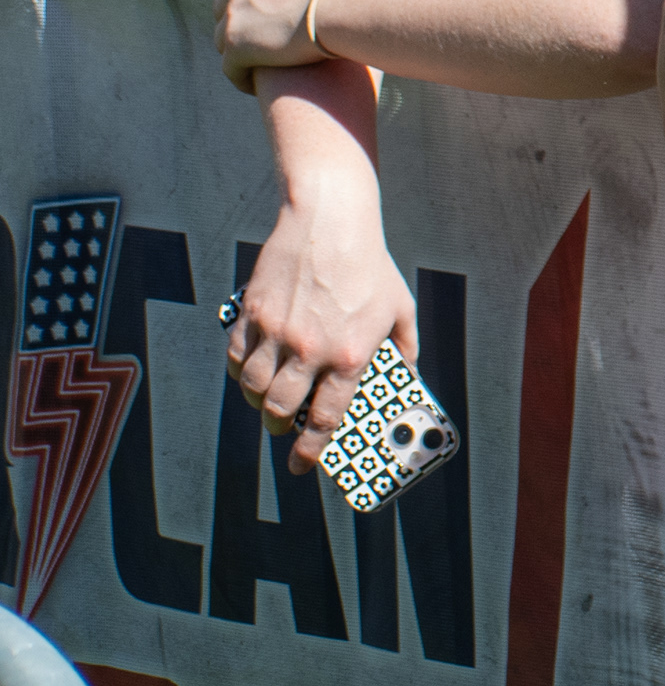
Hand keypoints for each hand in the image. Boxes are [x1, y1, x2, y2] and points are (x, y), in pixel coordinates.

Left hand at [219, 0, 389, 81]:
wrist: (348, 4)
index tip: (261, 9)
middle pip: (224, 6)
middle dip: (238, 23)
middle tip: (259, 41)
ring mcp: (234, 13)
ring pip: (222, 38)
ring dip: (237, 52)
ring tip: (259, 66)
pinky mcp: (236, 46)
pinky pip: (230, 68)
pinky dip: (242, 78)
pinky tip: (258, 86)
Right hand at [227, 170, 415, 467]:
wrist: (331, 219)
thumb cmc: (370, 264)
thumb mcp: (401, 307)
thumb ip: (404, 347)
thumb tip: (404, 375)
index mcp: (350, 354)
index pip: (326, 419)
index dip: (310, 451)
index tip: (301, 465)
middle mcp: (310, 349)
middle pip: (281, 412)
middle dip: (281, 429)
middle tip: (285, 428)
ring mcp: (277, 332)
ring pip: (254, 390)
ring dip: (260, 403)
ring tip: (271, 400)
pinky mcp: (252, 314)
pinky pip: (238, 358)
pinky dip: (243, 372)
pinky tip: (254, 370)